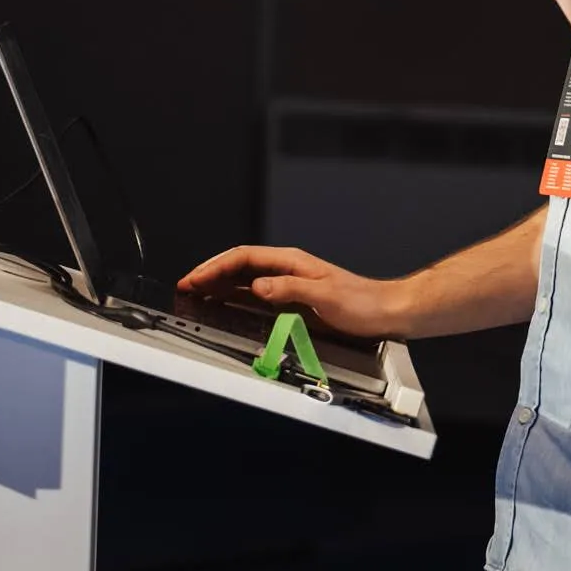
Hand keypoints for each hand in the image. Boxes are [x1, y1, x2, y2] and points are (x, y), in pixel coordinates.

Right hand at [177, 245, 408, 339]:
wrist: (385, 312)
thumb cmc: (362, 303)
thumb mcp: (325, 295)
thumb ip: (290, 289)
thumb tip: (258, 287)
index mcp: (292, 262)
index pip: (244, 258)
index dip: (216, 267)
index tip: (195, 278)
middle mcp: (288, 269)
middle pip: (240, 266)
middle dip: (210, 273)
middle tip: (186, 286)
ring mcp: (289, 283)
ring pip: (245, 280)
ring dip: (219, 286)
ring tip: (196, 293)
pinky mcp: (293, 300)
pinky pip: (256, 296)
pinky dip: (235, 298)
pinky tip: (225, 305)